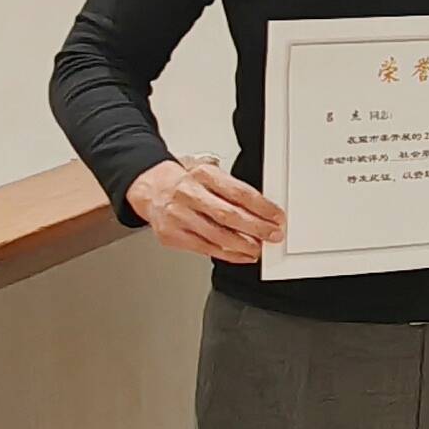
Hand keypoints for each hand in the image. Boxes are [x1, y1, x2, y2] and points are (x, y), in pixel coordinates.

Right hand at [130, 156, 282, 262]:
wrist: (151, 190)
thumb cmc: (185, 182)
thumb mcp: (209, 173)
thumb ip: (232, 187)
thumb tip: (263, 206)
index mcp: (203, 175)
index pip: (238, 192)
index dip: (262, 207)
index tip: (277, 216)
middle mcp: (189, 194)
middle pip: (228, 215)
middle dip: (256, 228)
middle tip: (273, 234)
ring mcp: (178, 216)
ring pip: (217, 235)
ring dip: (243, 245)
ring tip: (259, 247)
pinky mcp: (172, 235)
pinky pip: (205, 248)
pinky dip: (228, 254)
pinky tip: (242, 255)